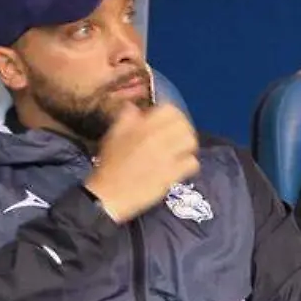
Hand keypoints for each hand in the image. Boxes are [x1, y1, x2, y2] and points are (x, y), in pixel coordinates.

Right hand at [83, 102, 200, 221]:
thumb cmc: (110, 164)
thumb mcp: (113, 135)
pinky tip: (181, 166)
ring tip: (181, 150)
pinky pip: (191, 163)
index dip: (172, 114)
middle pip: (184, 125)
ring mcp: (167, 157)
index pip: (170, 110)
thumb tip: (135, 106)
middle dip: (183, 128)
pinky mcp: (173, 174)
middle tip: (178, 135)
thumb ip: (126, 118)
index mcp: (141, 126)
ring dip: (188, 145)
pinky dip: (189, 163)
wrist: (109, 194)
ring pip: (190, 142)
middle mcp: (156, 139)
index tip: (168, 120)